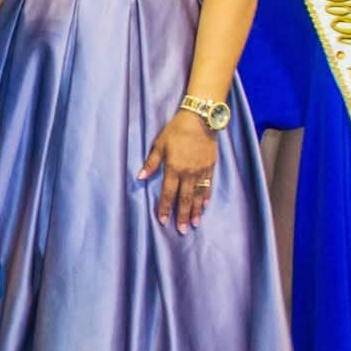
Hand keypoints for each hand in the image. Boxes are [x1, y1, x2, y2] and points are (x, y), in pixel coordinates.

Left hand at [138, 110, 218, 232]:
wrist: (200, 119)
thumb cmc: (177, 130)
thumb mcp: (159, 144)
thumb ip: (151, 163)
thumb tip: (140, 177)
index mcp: (174, 168)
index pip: (168, 193)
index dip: (165, 208)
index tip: (163, 221)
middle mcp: (188, 173)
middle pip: (184, 199)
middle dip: (182, 215)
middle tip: (181, 230)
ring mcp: (201, 171)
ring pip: (198, 195)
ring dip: (195, 211)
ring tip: (194, 224)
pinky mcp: (210, 166)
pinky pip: (208, 185)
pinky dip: (206, 197)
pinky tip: (205, 206)